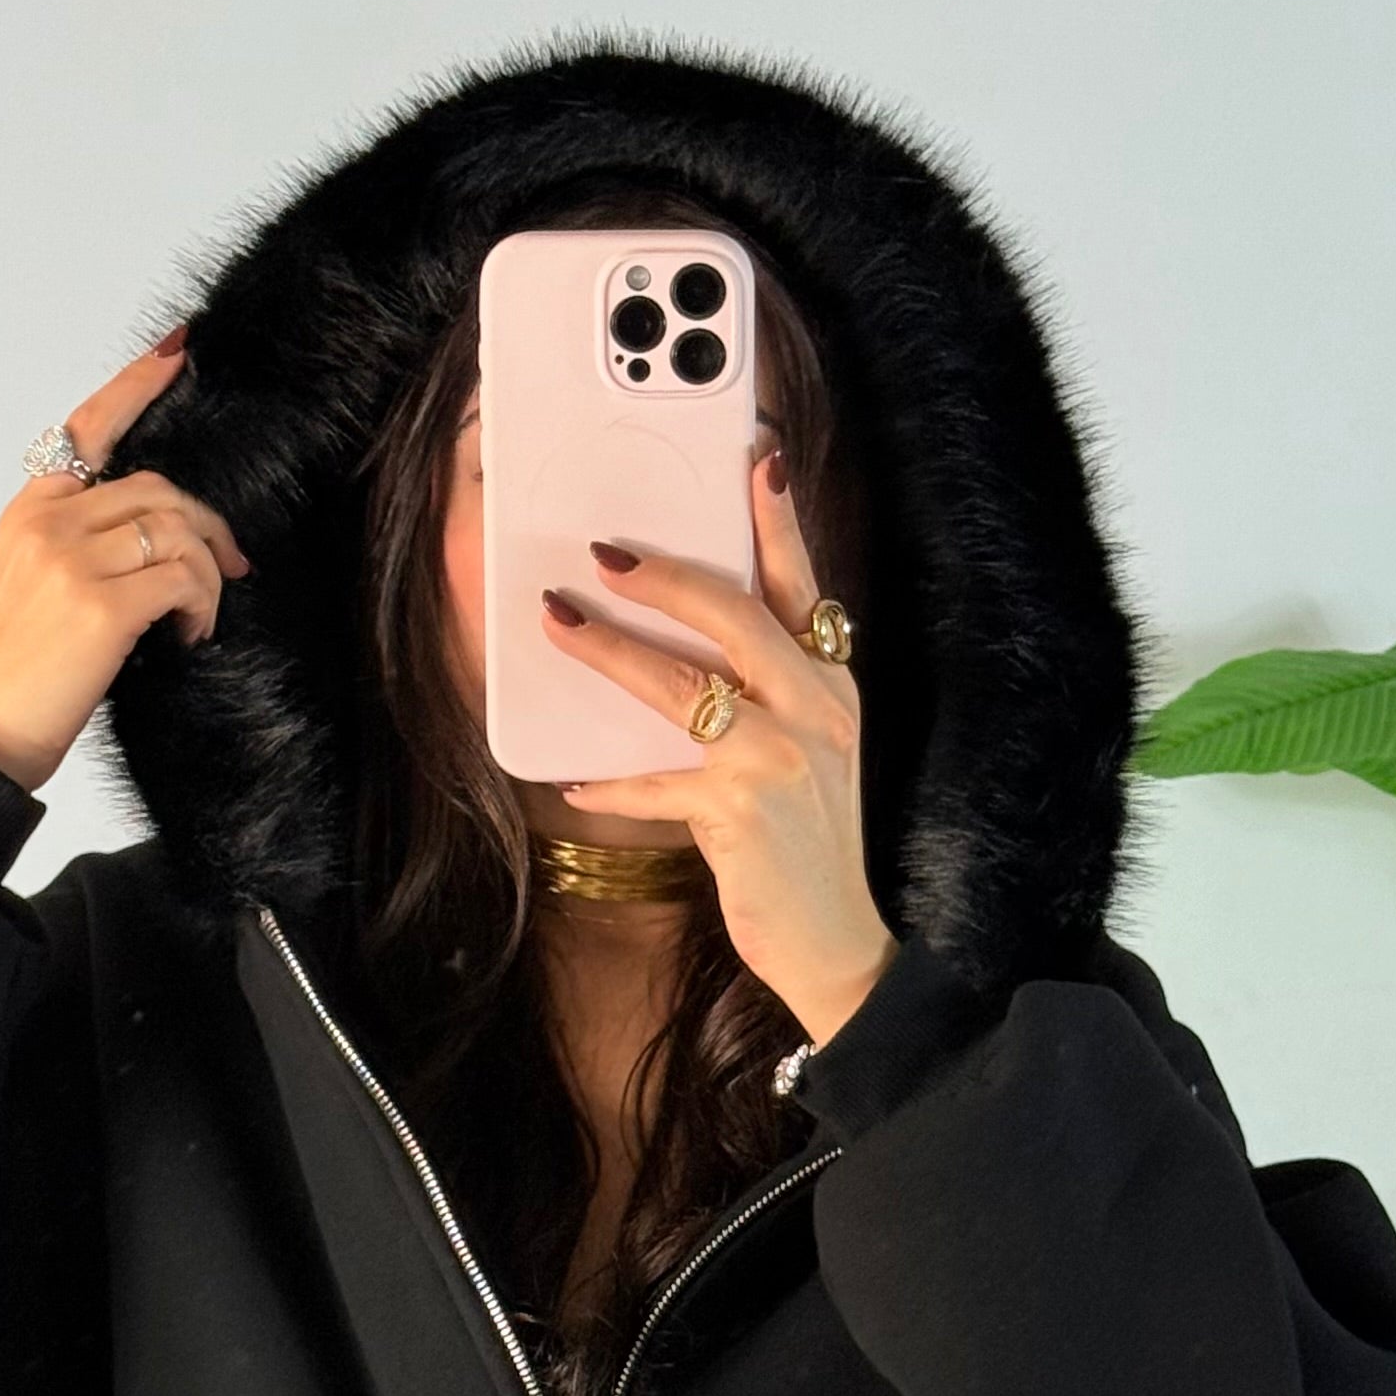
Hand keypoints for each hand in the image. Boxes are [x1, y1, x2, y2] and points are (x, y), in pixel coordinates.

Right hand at [0, 332, 247, 791]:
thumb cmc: (12, 676)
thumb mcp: (32, 588)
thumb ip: (79, 546)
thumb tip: (157, 540)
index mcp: (29, 512)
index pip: (87, 428)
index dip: (136, 386)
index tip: (177, 353)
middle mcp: (48, 523)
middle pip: (157, 488)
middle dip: (207, 526)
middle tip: (231, 568)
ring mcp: (71, 560)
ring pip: (177, 530)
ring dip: (207, 575)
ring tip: (195, 619)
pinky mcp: (100, 605)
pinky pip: (183, 579)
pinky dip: (200, 606)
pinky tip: (187, 636)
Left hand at [539, 449, 898, 1045]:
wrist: (834, 938)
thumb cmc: (807, 840)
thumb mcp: (807, 749)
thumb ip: (764, 693)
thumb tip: (680, 647)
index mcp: (830, 682)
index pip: (802, 584)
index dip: (777, 519)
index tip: (754, 458)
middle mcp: (814, 707)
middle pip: (735, 613)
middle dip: (665, 575)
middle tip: (605, 551)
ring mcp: (780, 758)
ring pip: (683, 684)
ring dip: (612, 652)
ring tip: (560, 623)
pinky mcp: (740, 812)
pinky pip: (658, 782)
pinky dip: (615, 783)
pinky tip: (577, 780)